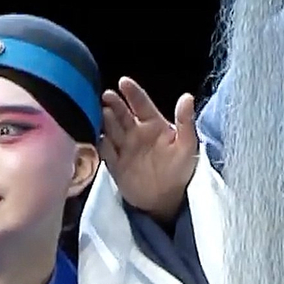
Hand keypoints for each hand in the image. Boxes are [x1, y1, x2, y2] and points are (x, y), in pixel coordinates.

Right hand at [101, 77, 197, 221]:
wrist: (167, 201)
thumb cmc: (180, 170)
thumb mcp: (187, 145)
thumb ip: (186, 121)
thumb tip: (187, 96)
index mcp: (153, 124)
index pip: (141, 103)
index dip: (132, 92)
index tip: (123, 82)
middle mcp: (135, 132)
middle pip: (121, 113)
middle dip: (113, 104)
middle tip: (106, 96)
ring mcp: (123, 147)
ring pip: (110, 129)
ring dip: (104, 120)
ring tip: (100, 113)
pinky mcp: (114, 163)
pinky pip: (104, 150)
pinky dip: (99, 142)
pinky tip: (95, 136)